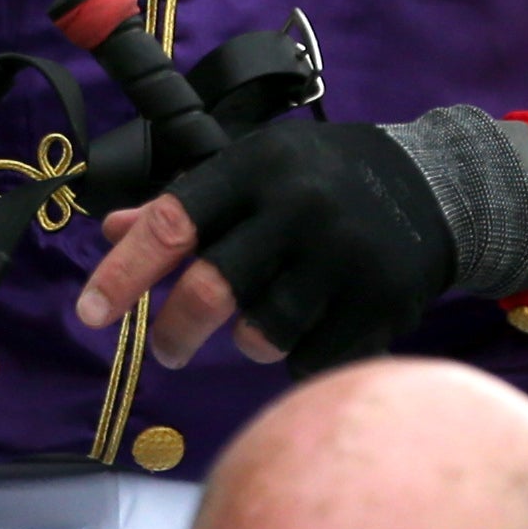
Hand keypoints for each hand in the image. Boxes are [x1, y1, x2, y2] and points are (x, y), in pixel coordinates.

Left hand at [70, 117, 453, 369]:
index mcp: (256, 168)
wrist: (437, 189)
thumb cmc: (325, 180)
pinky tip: (314, 328)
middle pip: (211, 292)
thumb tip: (114, 229)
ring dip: (248, 340)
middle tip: (169, 348)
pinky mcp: (380, 302)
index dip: (123, 274)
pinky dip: (298, 357)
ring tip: (263, 322)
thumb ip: (186, 203)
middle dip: (175, 331)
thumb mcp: (256, 170)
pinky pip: (310, 360)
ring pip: (260, 334)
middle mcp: (299, 207)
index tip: (90, 315)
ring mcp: (344, 257)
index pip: (173, 223)